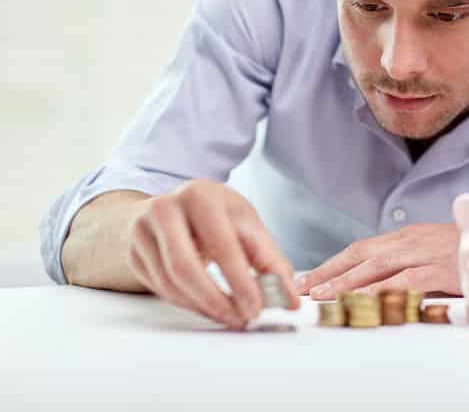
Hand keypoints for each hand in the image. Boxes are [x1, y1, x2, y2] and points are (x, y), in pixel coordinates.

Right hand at [127, 179, 298, 329]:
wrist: (173, 206)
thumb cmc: (216, 216)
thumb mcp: (245, 224)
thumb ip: (269, 260)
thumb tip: (289, 300)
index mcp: (200, 196)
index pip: (222, 245)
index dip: (241, 281)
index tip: (257, 308)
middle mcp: (166, 208)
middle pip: (185, 267)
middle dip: (216, 300)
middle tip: (241, 319)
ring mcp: (143, 231)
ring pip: (170, 283)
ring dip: (203, 307)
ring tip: (230, 316)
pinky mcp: (134, 253)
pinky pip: (161, 289)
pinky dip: (188, 304)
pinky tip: (208, 306)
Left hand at [295, 223, 461, 299]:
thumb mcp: (436, 251)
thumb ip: (411, 262)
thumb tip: (384, 282)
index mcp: (408, 235)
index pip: (362, 248)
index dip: (335, 262)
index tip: (311, 277)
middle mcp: (411, 240)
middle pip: (361, 254)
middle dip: (330, 271)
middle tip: (306, 287)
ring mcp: (425, 253)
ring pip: (377, 266)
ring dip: (348, 281)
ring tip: (325, 296)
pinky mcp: (440, 269)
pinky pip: (406, 280)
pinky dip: (384, 289)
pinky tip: (366, 300)